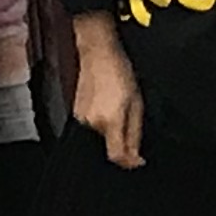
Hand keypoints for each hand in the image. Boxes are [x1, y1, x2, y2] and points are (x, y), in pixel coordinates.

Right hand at [71, 23, 143, 171]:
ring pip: (101, 139)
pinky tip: (109, 108)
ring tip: (119, 111)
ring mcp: (81, 119)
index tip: (139, 160)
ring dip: (112, 134)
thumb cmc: (119, 71)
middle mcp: (92, 123)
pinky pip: (92, 129)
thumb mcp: (137, 102)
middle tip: (131, 126)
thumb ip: (135, 133)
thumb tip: (135, 157)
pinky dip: (103, 126)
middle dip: (123, 145)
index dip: (129, 163)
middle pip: (109, 149)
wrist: (97, 52)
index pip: (116, 156)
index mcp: (109, 120)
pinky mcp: (76, 114)